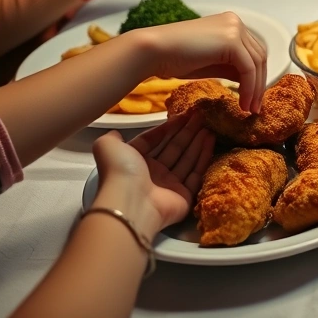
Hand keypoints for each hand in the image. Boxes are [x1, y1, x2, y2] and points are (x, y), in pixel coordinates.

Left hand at [91, 112, 214, 237]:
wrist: (131, 202)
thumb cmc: (120, 172)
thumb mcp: (107, 146)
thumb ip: (112, 138)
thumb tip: (116, 133)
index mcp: (135, 161)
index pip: (154, 140)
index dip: (168, 127)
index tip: (184, 115)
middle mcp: (152, 173)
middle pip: (173, 148)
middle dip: (187, 132)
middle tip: (201, 117)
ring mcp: (169, 185)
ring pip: (187, 159)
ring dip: (198, 142)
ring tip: (209, 126)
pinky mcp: (184, 195)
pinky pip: (196, 173)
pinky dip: (204, 157)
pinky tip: (210, 141)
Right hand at [133, 13, 267, 113]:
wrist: (152, 52)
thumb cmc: (175, 57)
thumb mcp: (212, 63)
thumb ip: (232, 67)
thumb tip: (251, 81)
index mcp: (230, 24)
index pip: (253, 52)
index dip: (257, 76)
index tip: (253, 98)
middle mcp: (235, 22)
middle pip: (259, 57)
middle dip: (259, 84)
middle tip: (255, 107)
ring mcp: (234, 29)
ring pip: (257, 64)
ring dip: (256, 89)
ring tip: (249, 109)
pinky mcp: (231, 40)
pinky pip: (248, 69)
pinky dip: (249, 88)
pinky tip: (243, 103)